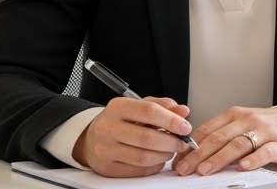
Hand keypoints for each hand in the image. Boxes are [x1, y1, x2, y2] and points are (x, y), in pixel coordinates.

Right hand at [73, 97, 192, 177]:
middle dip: (171, 142)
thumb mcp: (138, 106)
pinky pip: (137, 170)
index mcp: (117, 107)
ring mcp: (105, 150)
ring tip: (170, 150)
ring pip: (144, 157)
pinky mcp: (107, 168)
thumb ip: (162, 106)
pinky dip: (154, 166)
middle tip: (183, 142)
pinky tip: (158, 159)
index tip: (186, 127)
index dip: (171, 120)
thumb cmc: (120, 120)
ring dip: (164, 155)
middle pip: (147, 138)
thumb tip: (183, 111)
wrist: (91, 137)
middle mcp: (108, 128)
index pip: (149, 111)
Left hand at [172, 106, 276, 175]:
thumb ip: (219, 135)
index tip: (177, 161)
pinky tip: (242, 167)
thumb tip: (190, 154)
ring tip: (205, 170)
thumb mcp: (240, 125)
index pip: (207, 130)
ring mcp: (264, 131)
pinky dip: (253, 160)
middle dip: (198, 155)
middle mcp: (247, 120)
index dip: (190, 146)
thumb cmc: (263, 127)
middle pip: (218, 138)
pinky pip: (264, 152)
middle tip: (184, 169)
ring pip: (238, 144)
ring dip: (219, 158)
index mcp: (233, 114)